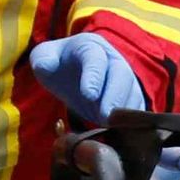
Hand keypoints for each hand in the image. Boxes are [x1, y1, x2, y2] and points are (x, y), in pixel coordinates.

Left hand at [23, 33, 150, 127]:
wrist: (73, 71)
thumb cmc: (58, 64)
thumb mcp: (44, 57)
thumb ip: (42, 59)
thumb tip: (45, 66)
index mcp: (90, 47)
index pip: (94, 59)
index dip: (93, 76)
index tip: (88, 95)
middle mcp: (112, 59)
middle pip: (120, 75)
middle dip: (114, 96)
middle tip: (106, 117)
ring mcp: (124, 77)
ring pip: (131, 91)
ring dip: (125, 110)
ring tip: (114, 127)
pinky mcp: (130, 95)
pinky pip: (136, 107)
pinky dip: (132, 120)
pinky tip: (123, 132)